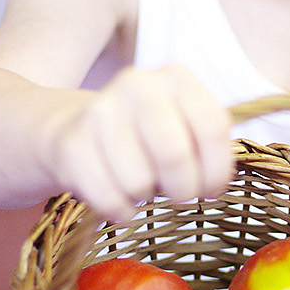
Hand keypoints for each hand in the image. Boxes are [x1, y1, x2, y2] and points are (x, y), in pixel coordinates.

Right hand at [45, 66, 233, 222]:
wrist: (75, 130)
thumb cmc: (147, 136)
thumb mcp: (185, 128)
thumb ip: (209, 148)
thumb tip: (215, 185)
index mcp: (177, 78)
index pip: (213, 128)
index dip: (217, 170)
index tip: (212, 191)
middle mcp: (139, 84)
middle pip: (175, 155)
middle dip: (183, 190)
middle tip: (179, 195)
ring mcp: (100, 110)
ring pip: (139, 181)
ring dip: (146, 197)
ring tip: (142, 184)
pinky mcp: (71, 143)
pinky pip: (109, 197)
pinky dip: (121, 210)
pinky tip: (121, 200)